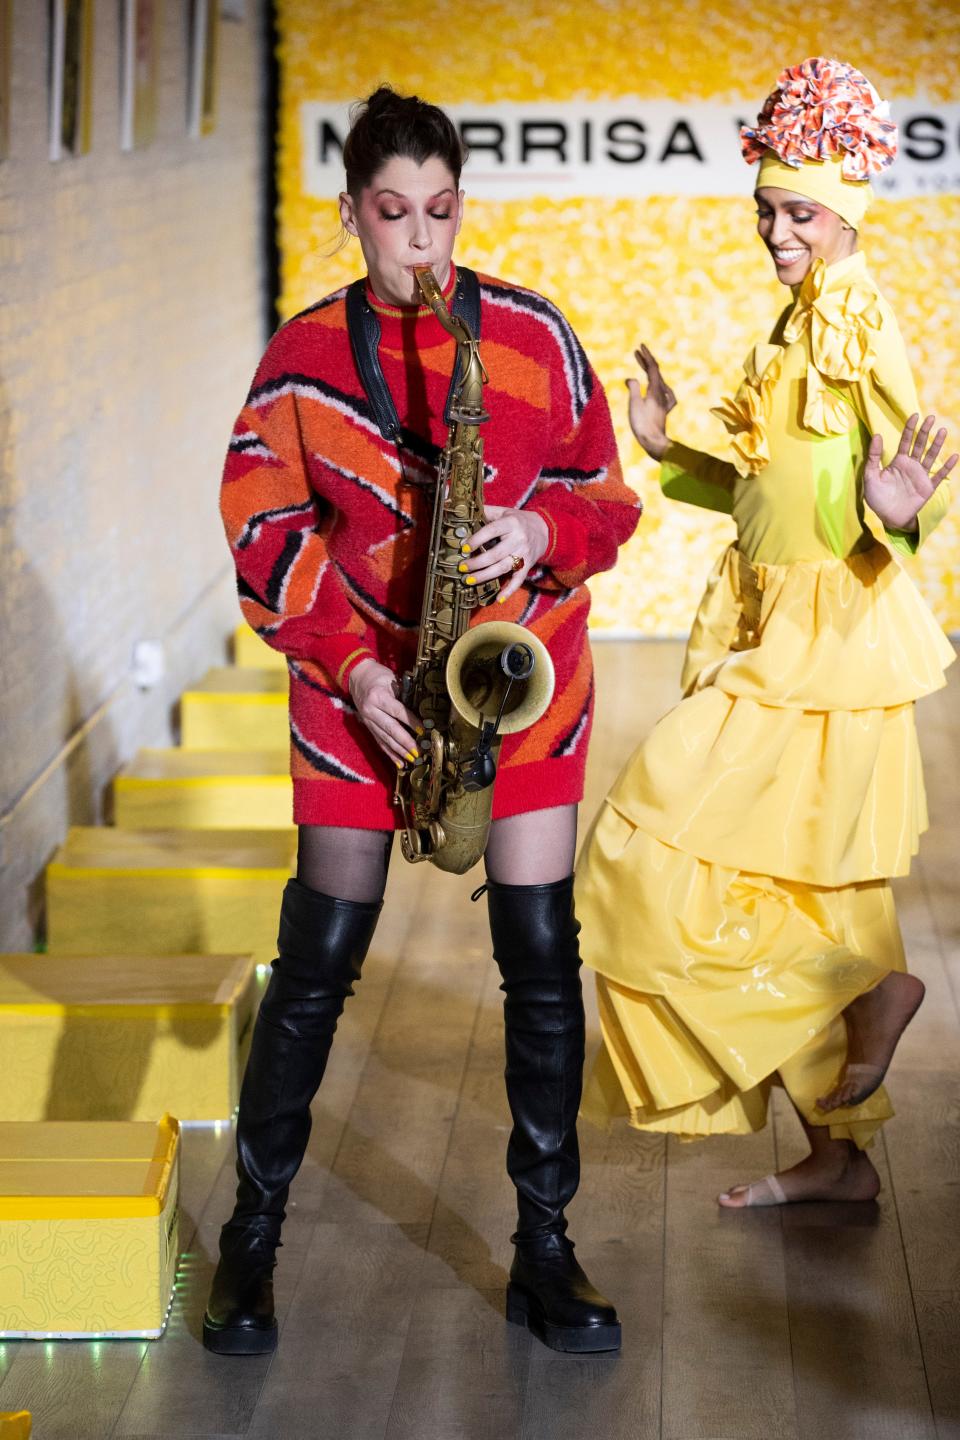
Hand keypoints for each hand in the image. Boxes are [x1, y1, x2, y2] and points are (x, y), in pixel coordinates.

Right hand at [348, 659, 421, 767]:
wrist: (357, 676)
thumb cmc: (378, 676)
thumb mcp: (391, 679)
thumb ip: (403, 695)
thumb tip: (422, 711)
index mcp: (378, 696)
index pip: (397, 711)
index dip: (411, 722)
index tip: (423, 730)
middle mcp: (371, 710)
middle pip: (390, 729)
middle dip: (405, 742)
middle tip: (418, 752)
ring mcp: (368, 720)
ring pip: (385, 738)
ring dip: (399, 751)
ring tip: (411, 759)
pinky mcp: (368, 727)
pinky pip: (379, 742)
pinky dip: (390, 753)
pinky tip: (399, 763)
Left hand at [460, 505, 549, 601]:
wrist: (544, 530)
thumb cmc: (517, 520)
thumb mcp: (503, 512)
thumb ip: (485, 511)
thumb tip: (461, 508)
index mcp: (511, 523)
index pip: (492, 531)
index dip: (477, 540)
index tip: (464, 547)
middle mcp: (518, 539)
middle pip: (496, 554)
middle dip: (477, 562)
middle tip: (462, 567)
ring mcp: (524, 554)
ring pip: (503, 568)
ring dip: (485, 576)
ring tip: (469, 580)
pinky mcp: (527, 566)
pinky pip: (518, 580)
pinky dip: (509, 591)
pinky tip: (498, 599)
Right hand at [626, 344, 675, 459]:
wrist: (654, 441)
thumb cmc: (642, 424)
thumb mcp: (634, 404)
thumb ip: (633, 388)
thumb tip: (630, 378)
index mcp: (655, 389)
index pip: (652, 367)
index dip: (646, 356)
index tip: (640, 346)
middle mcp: (662, 393)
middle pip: (656, 372)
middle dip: (646, 361)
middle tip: (637, 352)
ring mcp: (665, 401)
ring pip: (659, 381)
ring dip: (651, 372)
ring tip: (644, 366)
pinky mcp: (664, 409)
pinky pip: (664, 392)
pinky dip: (659, 386)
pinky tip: (660, 388)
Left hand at [863, 413, 956, 532]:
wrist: (888, 517)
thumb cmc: (878, 498)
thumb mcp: (870, 476)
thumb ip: (873, 457)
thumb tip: (877, 435)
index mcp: (898, 462)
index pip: (905, 441)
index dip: (910, 428)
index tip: (915, 415)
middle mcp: (911, 466)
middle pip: (920, 445)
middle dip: (925, 431)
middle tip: (931, 417)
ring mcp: (920, 476)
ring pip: (930, 456)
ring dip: (937, 444)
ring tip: (943, 431)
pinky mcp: (927, 488)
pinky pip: (939, 476)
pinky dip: (947, 467)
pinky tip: (954, 456)